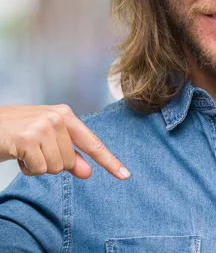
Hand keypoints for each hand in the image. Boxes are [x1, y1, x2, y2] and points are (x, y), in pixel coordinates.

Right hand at [0, 105, 129, 179]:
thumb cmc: (15, 133)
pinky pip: (39, 169)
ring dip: (38, 166)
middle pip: (70, 162)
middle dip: (51, 163)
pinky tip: (17, 154)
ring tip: (24, 152)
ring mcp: (43, 127)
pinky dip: (27, 168)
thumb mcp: (46, 141)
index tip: (125, 175)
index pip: (92, 142)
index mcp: (65, 115)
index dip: (109, 161)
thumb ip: (69, 155)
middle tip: (32, 150)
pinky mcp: (28, 139)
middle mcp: (57, 118)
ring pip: (56, 168)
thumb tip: (88, 172)